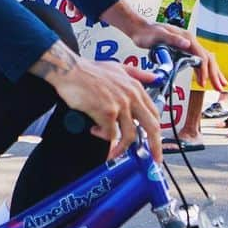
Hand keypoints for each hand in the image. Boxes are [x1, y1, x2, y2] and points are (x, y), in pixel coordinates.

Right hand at [31, 41, 163, 160]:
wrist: (70, 70)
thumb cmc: (90, 70)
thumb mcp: (118, 67)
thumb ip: (138, 73)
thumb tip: (154, 77)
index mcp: (136, 87)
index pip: (154, 113)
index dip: (157, 131)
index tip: (156, 142)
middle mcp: (132, 96)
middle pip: (151, 127)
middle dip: (154, 147)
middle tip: (153, 159)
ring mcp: (120, 105)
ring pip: (129, 135)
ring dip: (121, 147)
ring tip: (112, 151)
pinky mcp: (107, 112)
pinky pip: (110, 134)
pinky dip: (102, 136)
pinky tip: (94, 130)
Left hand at [127, 21, 227, 92]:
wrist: (141, 29)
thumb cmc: (148, 33)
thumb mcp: (159, 35)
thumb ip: (173, 39)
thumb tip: (188, 44)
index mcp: (187, 38)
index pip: (201, 56)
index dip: (204, 70)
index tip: (203, 82)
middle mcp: (190, 41)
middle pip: (208, 59)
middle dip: (215, 74)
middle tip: (220, 88)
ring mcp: (188, 46)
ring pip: (206, 60)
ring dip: (214, 73)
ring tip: (221, 85)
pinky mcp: (184, 51)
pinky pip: (199, 61)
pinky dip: (205, 70)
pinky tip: (208, 78)